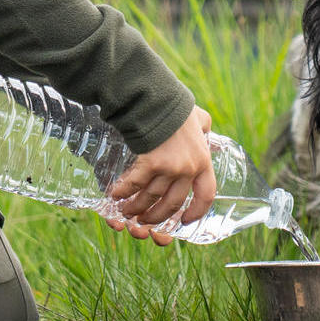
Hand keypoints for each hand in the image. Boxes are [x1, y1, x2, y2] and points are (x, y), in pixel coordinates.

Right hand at [104, 107, 216, 245]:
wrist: (158, 99)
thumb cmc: (177, 107)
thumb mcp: (200, 119)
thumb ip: (204, 129)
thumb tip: (206, 132)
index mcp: (203, 161)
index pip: (205, 195)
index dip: (196, 212)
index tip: (185, 221)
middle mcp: (188, 169)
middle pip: (173, 203)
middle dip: (157, 216)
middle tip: (145, 221)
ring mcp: (170, 167)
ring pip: (152, 197)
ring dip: (137, 208)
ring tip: (126, 211)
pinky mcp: (150, 162)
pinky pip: (135, 184)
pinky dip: (123, 192)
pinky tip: (114, 195)